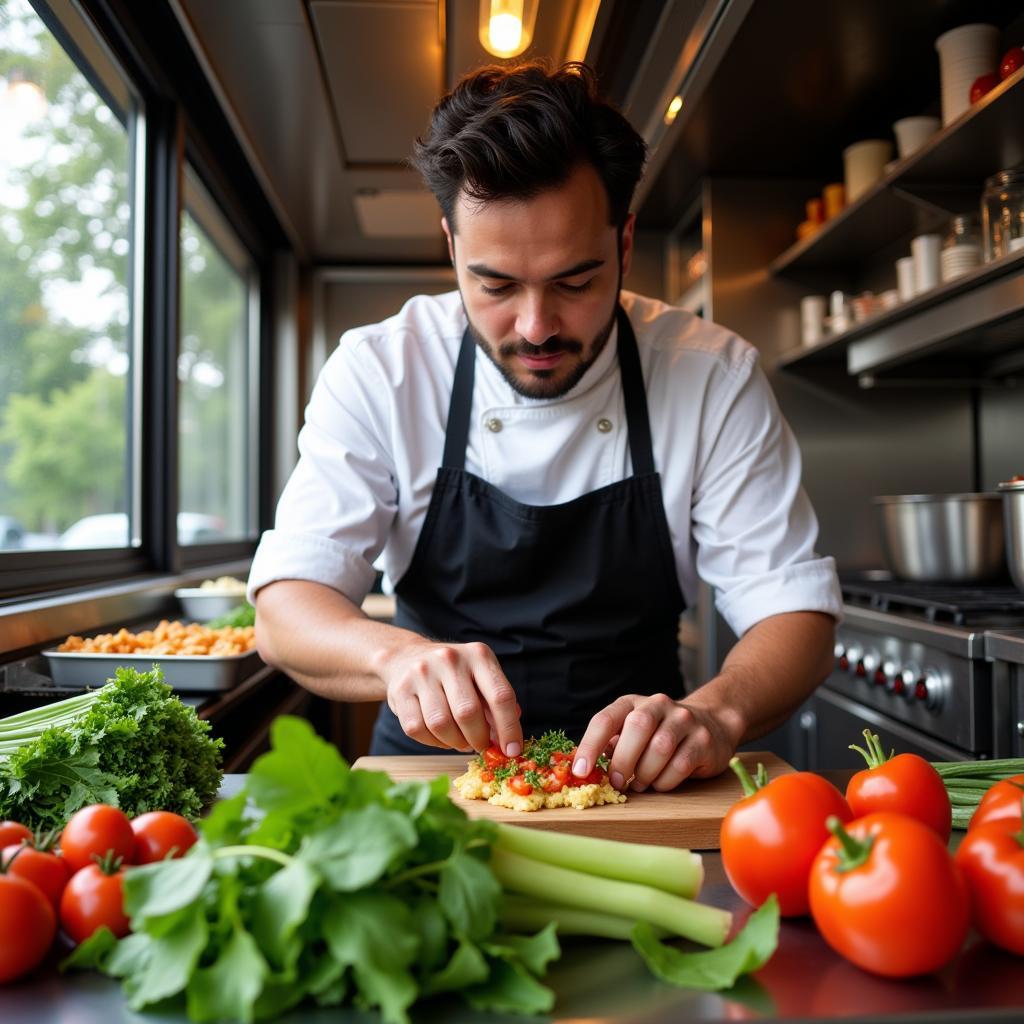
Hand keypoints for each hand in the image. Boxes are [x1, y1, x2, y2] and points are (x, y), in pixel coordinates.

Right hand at [375, 638, 521, 754]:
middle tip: (481, 745)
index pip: (500, 695)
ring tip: (460, 740)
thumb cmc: (454, 674)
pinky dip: (433, 742)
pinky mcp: (400, 690)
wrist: (407, 657)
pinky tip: (440, 736)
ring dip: (455, 742)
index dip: (509, 728)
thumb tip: (510, 741)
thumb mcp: (481, 677)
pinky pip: (417, 729)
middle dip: (478, 739)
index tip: (512, 751)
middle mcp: (449, 659)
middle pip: (468, 713)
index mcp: (478, 655)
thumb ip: (497, 704)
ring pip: (441, 724)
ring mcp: (421, 673)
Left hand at [572, 693, 740, 792]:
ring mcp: (683, 719)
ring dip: (645, 773)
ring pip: (661, 747)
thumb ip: (611, 746)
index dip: (590, 746)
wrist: (710, 724)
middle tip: (617, 782)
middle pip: (637, 726)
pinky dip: (665, 781)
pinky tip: (660, 783)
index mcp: (631, 703)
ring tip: (640, 784)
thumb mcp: (631, 734)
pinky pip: (681, 764)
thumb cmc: (658, 734)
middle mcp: (657, 704)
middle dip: (623, 760)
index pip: (605, 719)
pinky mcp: (702, 739)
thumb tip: (586, 769)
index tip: (580, 771)